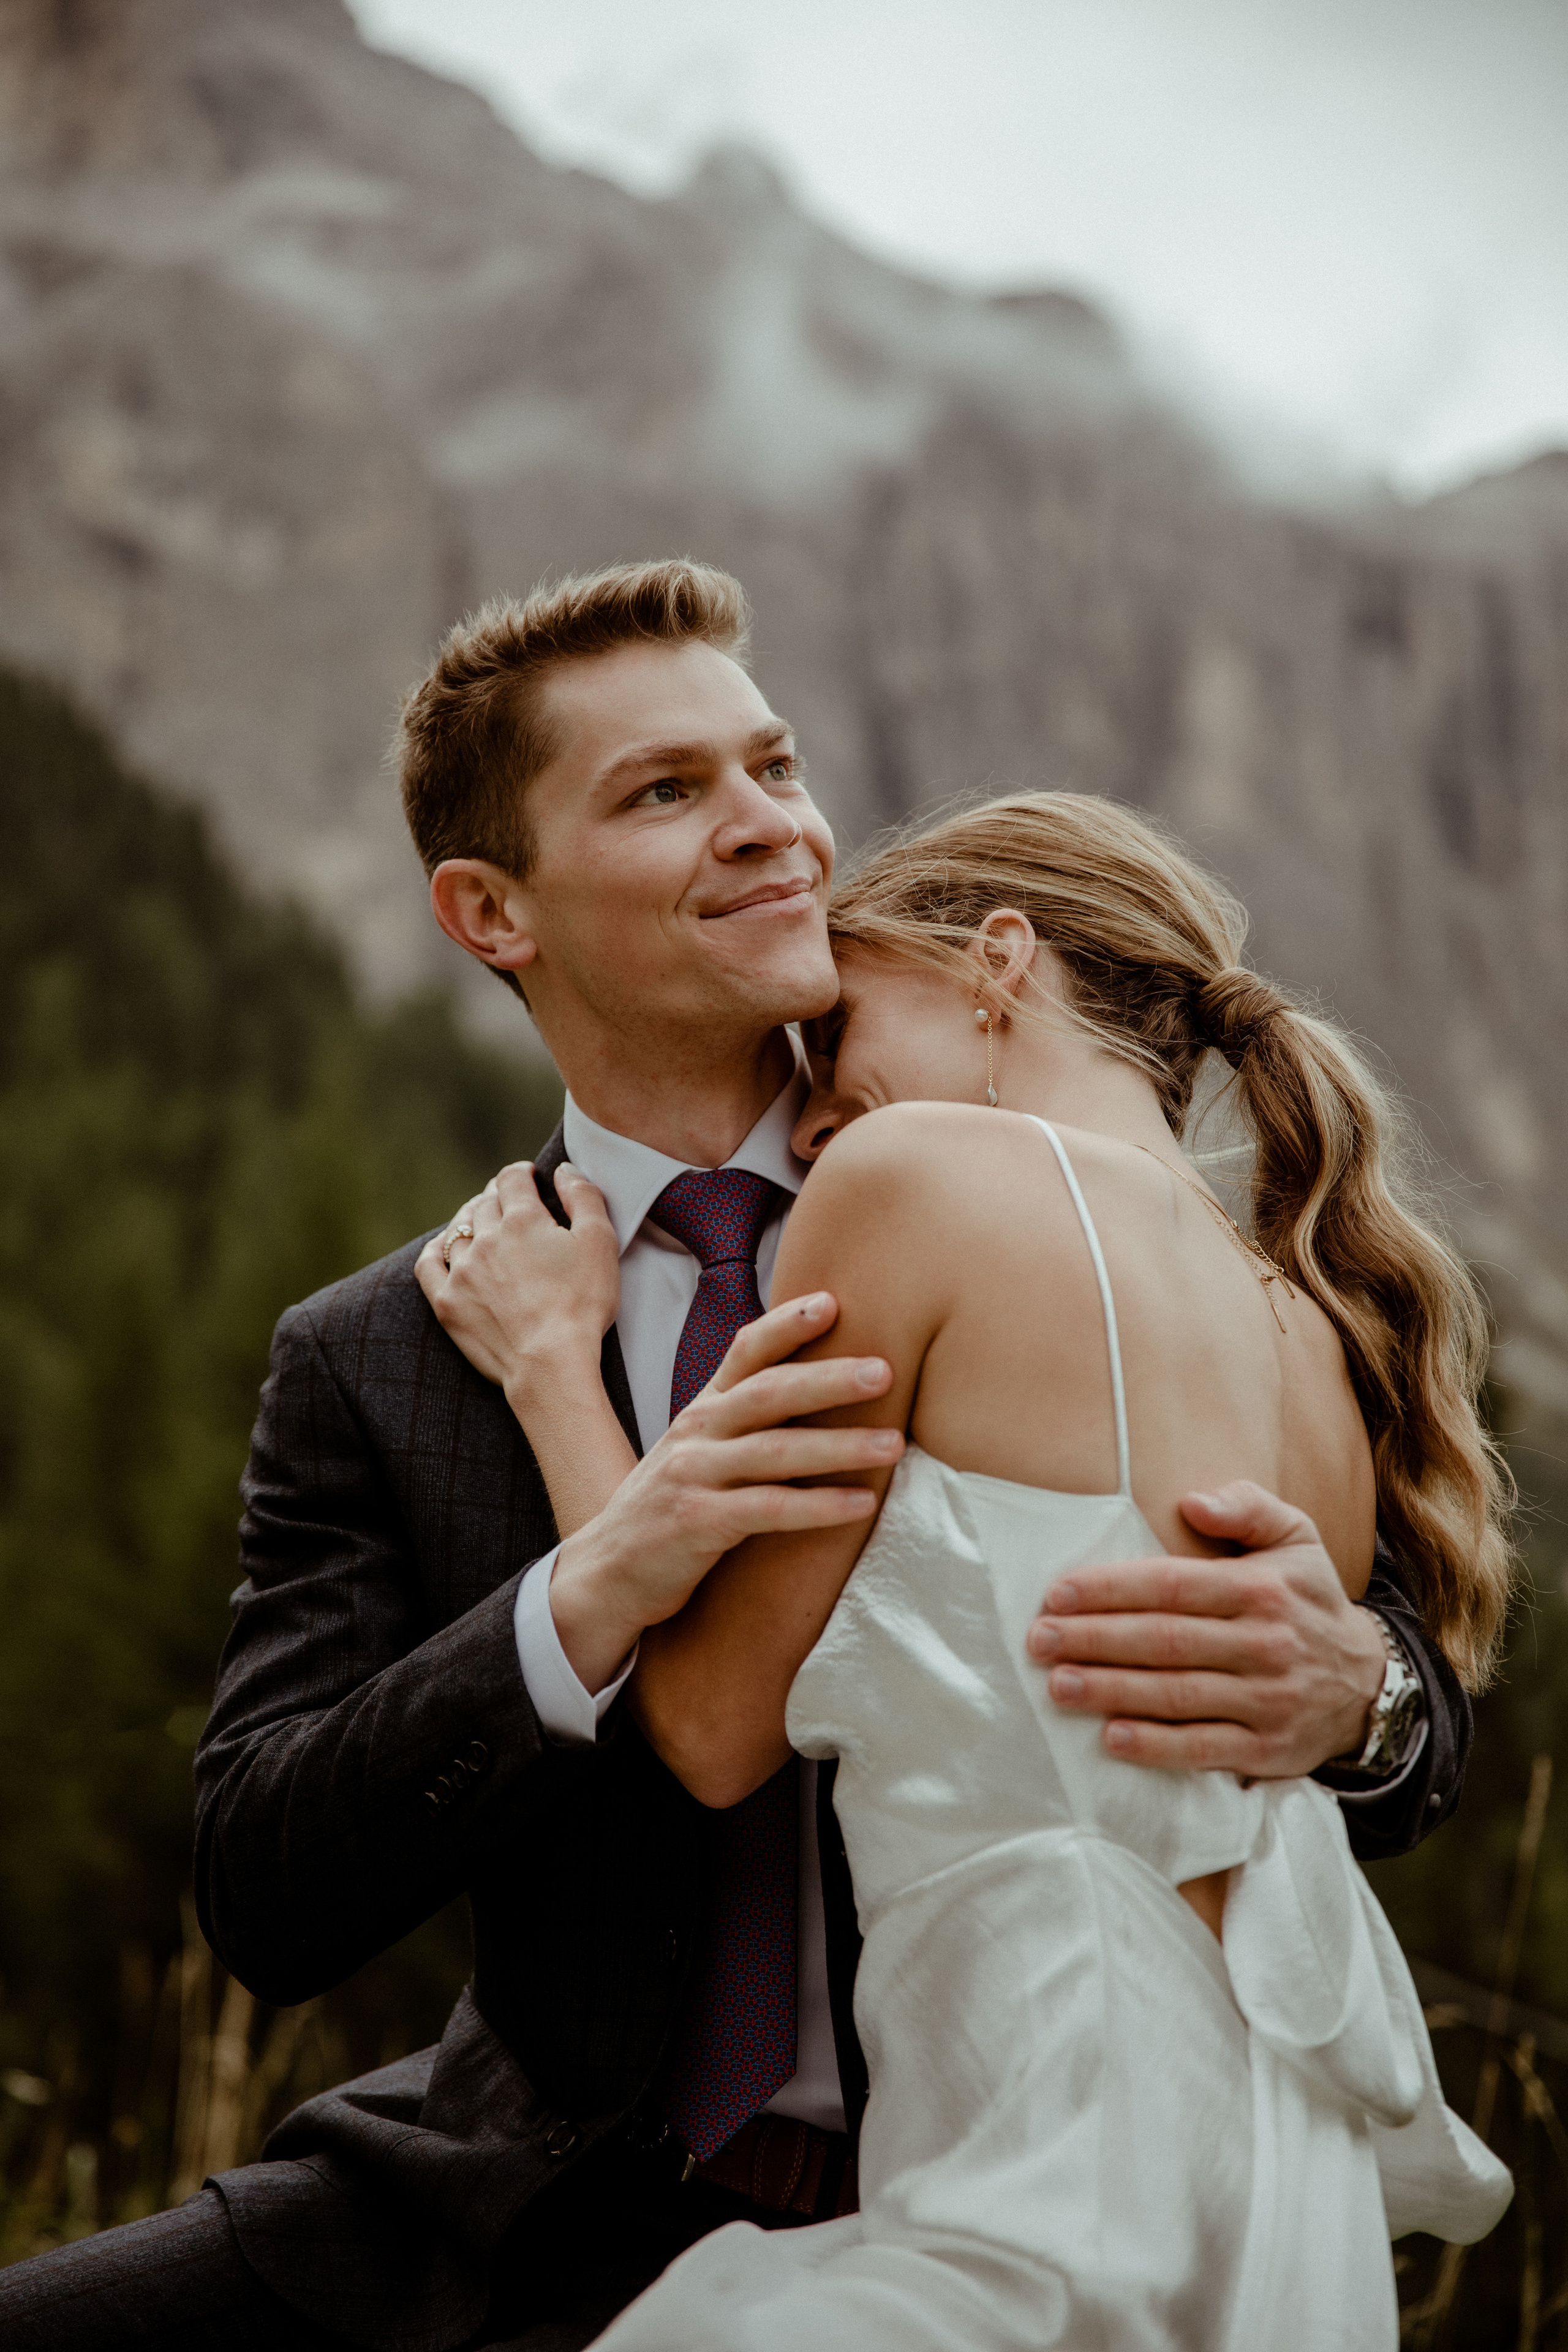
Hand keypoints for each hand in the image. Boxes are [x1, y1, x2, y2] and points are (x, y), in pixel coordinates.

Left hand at [415, 1161, 619, 1399]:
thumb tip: (563, 1169)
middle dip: (497, 1195)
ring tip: (480, 1221)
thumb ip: (584, 1197)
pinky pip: (428, 1264)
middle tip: (508, 1200)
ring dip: (469, 1219)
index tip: (528, 1175)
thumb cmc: (583, 1304)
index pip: (512, 1179)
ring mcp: (462, 1271)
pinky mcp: (446, 1302)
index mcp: (523, 1220)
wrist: (550, 1364)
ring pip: (458, 1230)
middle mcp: (486, 1238)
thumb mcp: (600, 1243)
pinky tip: (444, 1247)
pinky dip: (436, 1249)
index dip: (521, 1173)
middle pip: (484, 1202)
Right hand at [549, 1293, 903, 1693]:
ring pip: (775, 1452)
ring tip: (893, 1443)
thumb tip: (818, 1389)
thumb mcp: (699, 1451)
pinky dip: (817, 1506)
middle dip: (830, 1379)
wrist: (607, 1573)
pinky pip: (767, 1510)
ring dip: (840, 1446)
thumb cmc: (670, 1508)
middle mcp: (697, 1433)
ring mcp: (693, 1476)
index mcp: (704, 1409)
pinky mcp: (696, 1523)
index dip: (786, 1324)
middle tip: (886, 1370)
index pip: (745, 1352)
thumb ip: (744, 1420)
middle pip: (769, 1393)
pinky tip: (861, 1504)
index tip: (833, 1302)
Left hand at [1025, 1481, 1386, 1776]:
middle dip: (1096, 1640)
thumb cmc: (1307, 1600)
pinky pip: (1204, 1748)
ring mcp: (1268, 1701)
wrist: (1369, 1684)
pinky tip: (1111, 1738)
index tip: (1057, 1594)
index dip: (1112, 1590)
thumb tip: (1192, 1501)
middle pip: (1166, 1642)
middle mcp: (1266, 1644)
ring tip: (1058, 1685)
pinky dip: (1156, 1746)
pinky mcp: (1268, 1749)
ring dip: (1112, 1691)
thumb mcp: (1297, 1537)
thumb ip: (1247, 1506)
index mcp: (1263, 1589)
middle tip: (1040, 1640)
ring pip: (1177, 1696)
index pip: (1173, 1587)